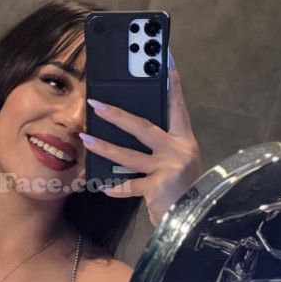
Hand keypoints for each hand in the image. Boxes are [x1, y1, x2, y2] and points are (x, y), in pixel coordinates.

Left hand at [79, 62, 201, 227]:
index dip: (171, 82)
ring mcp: (170, 168)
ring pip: (130, 155)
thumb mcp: (177, 163)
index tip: (165, 59)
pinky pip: (130, 186)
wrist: (194, 222)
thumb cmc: (182, 191)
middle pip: (144, 127)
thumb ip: (160, 147)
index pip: (177, 105)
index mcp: (184, 140)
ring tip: (86, 139)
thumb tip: (128, 128)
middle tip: (96, 103)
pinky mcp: (159, 187)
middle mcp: (180, 150)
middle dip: (117, 115)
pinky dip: (115, 187)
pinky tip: (101, 186)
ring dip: (105, 147)